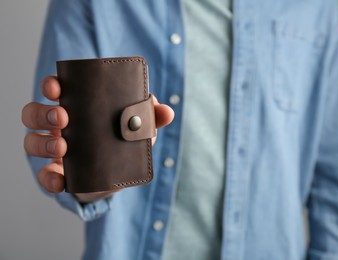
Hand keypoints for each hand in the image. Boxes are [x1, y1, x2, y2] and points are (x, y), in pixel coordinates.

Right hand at [22, 76, 173, 202]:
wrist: (117, 177)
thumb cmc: (123, 143)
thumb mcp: (138, 129)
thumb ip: (151, 118)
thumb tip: (167, 112)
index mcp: (77, 108)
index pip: (54, 90)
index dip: (51, 85)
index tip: (56, 86)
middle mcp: (59, 127)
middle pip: (34, 114)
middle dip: (42, 112)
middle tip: (62, 116)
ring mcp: (55, 151)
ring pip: (32, 142)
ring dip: (42, 143)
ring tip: (62, 146)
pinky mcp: (58, 174)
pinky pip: (45, 176)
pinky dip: (49, 179)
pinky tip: (61, 180)